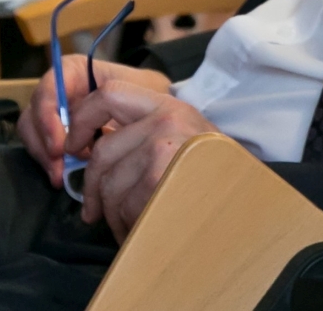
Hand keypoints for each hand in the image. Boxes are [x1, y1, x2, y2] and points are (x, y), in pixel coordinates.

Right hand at [19, 56, 169, 186]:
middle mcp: (58, 90)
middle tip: (58, 166)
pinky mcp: (53, 134)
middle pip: (33, 112)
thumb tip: (92, 124)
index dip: (48, 115)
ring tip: (60, 175)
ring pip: (31, 132)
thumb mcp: (137, 87)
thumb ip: (115, 100)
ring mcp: (52, 112)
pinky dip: (49, 163)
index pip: (50, 87)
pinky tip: (61, 177)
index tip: (59, 144)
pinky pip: (40, 147)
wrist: (148, 108)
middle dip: (43, 141)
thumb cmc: (143, 91)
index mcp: (73, 70)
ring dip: (43, 155)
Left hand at [64, 82, 215, 239]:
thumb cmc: (210, 179)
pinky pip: (123, 204)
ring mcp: (165, 145)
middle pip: (103, 150)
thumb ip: (140, 134)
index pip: (108, 93)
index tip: (74, 147)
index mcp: (169, 104)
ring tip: (129, 223)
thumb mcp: (180, 142)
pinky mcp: (161, 177)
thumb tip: (89, 146)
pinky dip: (127, 225)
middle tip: (94, 210)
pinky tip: (144, 229)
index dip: (81, 120)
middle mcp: (168, 118)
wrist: (247, 205)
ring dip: (112, 212)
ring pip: (109, 183)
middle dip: (93, 188)